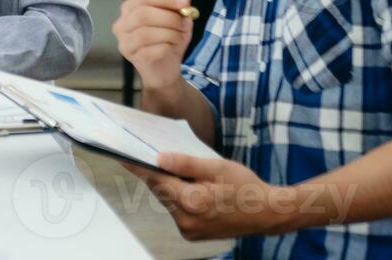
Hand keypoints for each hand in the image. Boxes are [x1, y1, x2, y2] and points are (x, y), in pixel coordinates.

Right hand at [112, 0, 194, 91]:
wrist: (165, 69)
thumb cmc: (168, 39)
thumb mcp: (178, 17)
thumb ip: (179, 0)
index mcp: (130, 7)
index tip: (185, 2)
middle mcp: (122, 23)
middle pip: (144, 14)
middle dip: (170, 18)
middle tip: (185, 24)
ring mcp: (124, 41)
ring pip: (146, 33)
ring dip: (170, 34)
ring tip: (179, 37)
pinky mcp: (131, 57)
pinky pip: (151, 50)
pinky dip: (167, 48)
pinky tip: (171, 48)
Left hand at [123, 154, 299, 240]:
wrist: (267, 213)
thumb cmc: (245, 187)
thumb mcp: (216, 167)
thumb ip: (186, 163)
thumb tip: (159, 158)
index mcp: (192, 201)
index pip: (156, 180)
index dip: (140, 167)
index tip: (124, 157)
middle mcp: (187, 220)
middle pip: (161, 191)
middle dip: (159, 174)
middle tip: (158, 157)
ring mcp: (189, 230)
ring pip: (168, 201)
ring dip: (171, 187)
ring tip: (185, 174)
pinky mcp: (193, 234)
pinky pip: (178, 211)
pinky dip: (180, 199)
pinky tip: (192, 189)